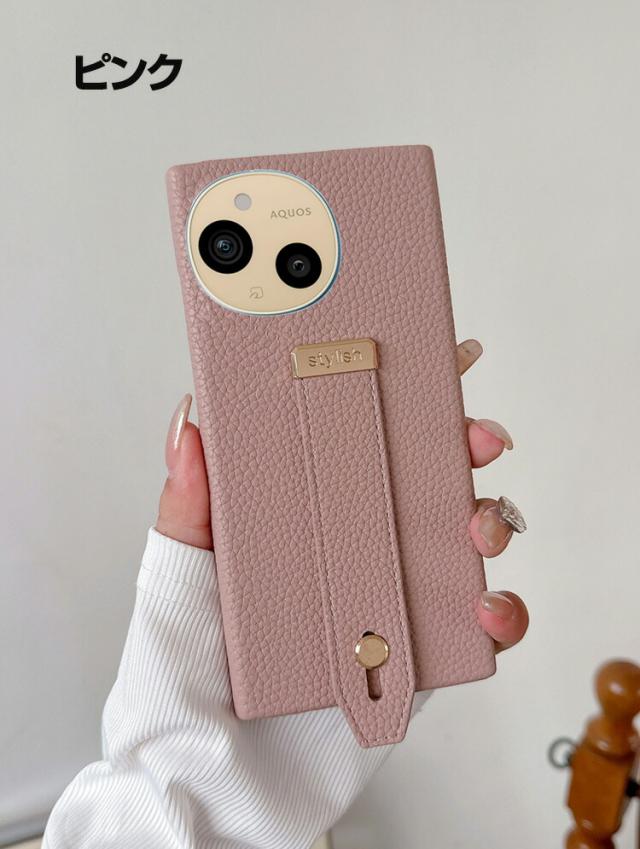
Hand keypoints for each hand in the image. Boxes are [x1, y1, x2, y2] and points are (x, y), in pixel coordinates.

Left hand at [157, 338, 528, 653]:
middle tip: (477, 438)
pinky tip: (486, 608)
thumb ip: (187, 508)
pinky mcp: (420, 649)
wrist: (220, 780)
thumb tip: (190, 420)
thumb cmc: (188, 674)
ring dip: (491, 518)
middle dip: (463, 447)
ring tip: (480, 527)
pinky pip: (479, 622)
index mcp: (305, 511)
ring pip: (463, 539)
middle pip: (424, 477)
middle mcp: (355, 542)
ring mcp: (391, 592)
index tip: (442, 355)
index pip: (359, 438)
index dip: (405, 396)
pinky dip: (503, 610)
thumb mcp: (178, 580)